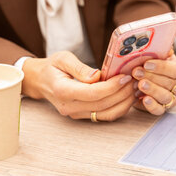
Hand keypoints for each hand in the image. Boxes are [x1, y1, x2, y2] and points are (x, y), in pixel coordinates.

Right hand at [21, 51, 135, 120]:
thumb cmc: (52, 67)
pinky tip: (127, 96)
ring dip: (124, 103)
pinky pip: (104, 116)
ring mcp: (75, 114)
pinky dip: (119, 108)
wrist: (40, 81)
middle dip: (122, 93)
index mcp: (63, 91)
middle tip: (134, 80)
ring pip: (106, 114)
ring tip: (133, 88)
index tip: (124, 76)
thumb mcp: (62, 59)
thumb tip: (97, 76)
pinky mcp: (82, 116)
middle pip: (102, 104)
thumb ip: (79, 67)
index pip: (92, 93)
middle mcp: (69, 106)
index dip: (111, 86)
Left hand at [131, 50, 175, 114]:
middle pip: (170, 83)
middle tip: (137, 72)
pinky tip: (144, 99)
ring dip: (151, 89)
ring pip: (166, 96)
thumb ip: (160, 51)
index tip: (147, 63)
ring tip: (139, 83)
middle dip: (152, 77)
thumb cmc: (154, 64)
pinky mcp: (162, 109)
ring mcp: (173, 99)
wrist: (147, 77)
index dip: (163, 67)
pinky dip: (151, 105)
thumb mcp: (158, 55)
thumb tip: (158, 46)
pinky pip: (159, 110)